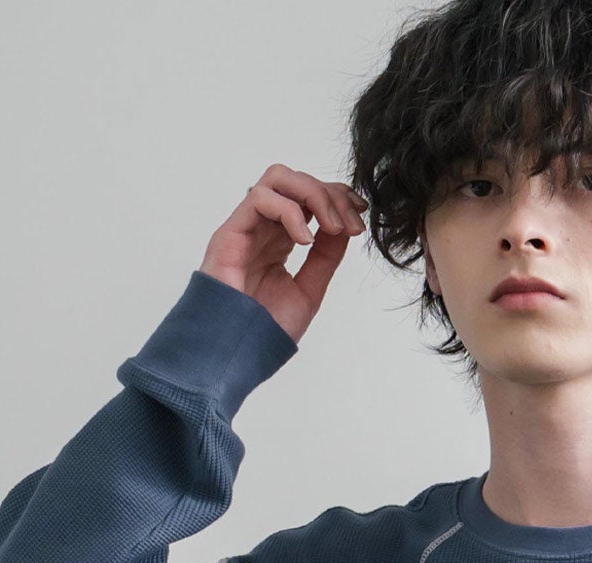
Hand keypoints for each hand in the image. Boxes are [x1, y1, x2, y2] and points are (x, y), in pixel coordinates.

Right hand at [199, 163, 368, 345]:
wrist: (236, 354)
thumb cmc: (264, 329)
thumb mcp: (309, 290)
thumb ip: (326, 258)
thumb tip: (345, 226)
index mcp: (280, 239)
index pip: (308, 199)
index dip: (337, 198)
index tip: (361, 214)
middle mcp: (263, 228)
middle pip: (297, 181)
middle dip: (331, 194)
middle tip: (351, 223)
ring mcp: (246, 227)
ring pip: (278, 178)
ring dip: (313, 195)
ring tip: (332, 227)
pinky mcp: (230, 232)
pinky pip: (260, 198)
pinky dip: (290, 211)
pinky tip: (305, 240)